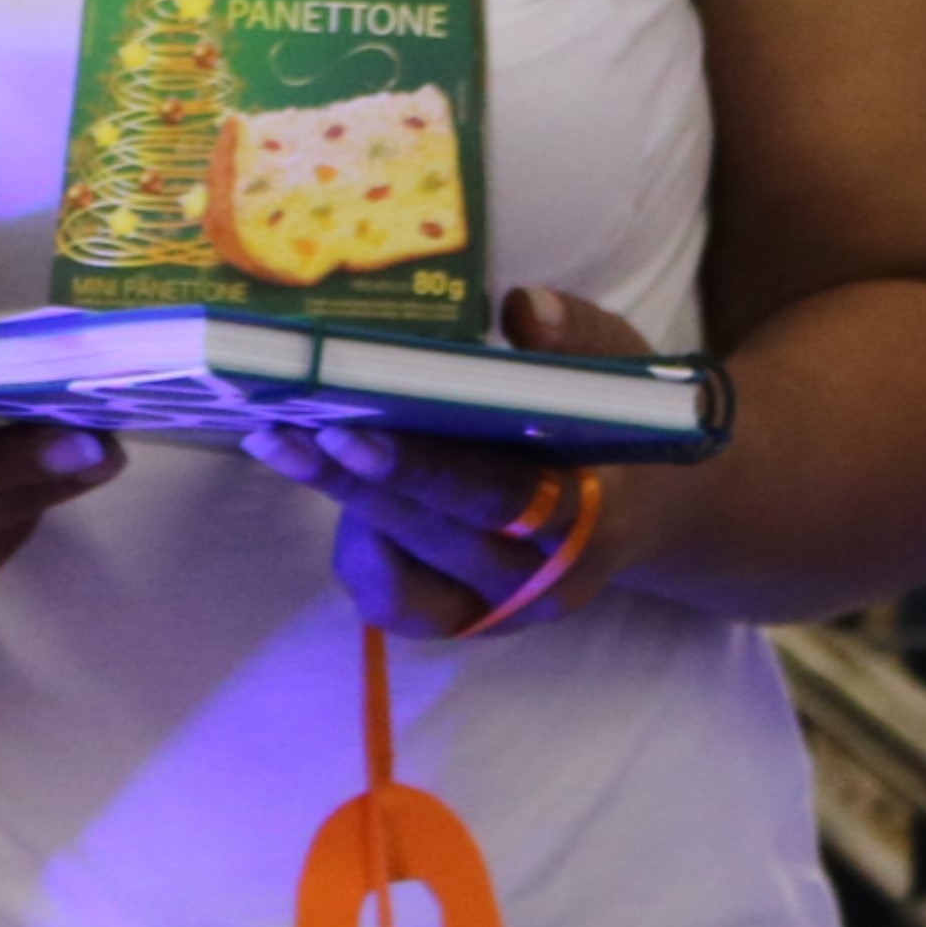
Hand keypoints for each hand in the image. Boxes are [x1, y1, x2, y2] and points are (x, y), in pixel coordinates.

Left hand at [253, 287, 655, 638]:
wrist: (640, 504)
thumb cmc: (609, 422)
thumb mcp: (616, 365)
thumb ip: (576, 335)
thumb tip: (523, 308)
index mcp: (597, 514)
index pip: (502, 497)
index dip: (422, 470)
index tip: (351, 434)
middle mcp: (548, 577)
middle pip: (439, 535)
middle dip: (356, 485)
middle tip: (285, 434)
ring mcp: (502, 608)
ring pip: (404, 576)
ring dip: (344, 509)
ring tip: (287, 443)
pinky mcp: (462, 618)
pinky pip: (391, 601)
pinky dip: (358, 550)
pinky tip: (330, 485)